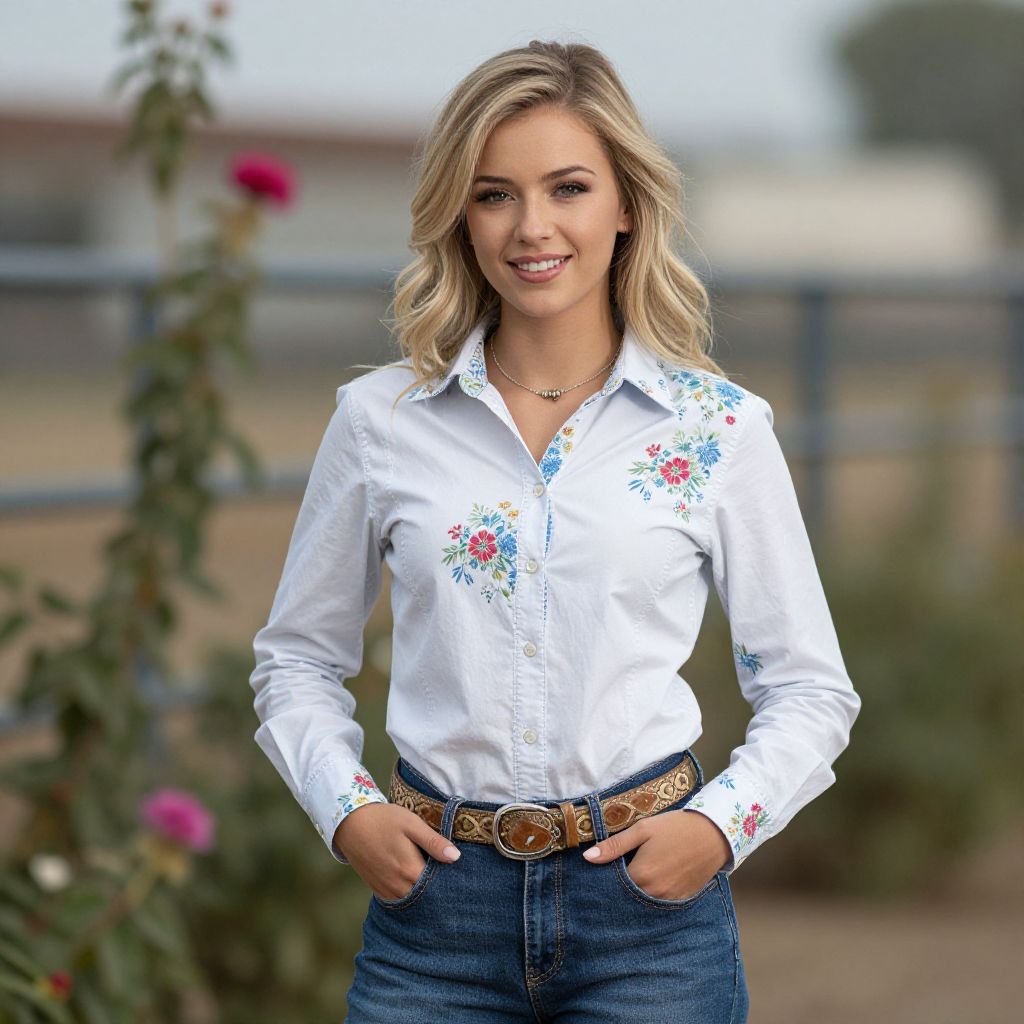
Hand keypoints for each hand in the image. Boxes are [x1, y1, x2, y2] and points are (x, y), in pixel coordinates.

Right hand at [332, 803, 460, 900]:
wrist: (350, 824)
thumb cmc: (384, 820)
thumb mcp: (411, 824)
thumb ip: (433, 842)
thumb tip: (456, 857)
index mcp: (410, 870)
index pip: (439, 886)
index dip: (450, 881)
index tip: (459, 873)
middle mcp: (398, 886)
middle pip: (427, 897)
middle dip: (438, 890)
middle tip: (448, 876)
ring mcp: (386, 891)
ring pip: (412, 901)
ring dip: (423, 894)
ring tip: (434, 880)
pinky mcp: (378, 890)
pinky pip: (398, 900)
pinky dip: (409, 895)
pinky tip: (414, 882)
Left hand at [582, 809, 732, 899]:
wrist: (714, 833)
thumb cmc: (675, 828)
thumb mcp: (643, 829)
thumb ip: (615, 845)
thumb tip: (588, 858)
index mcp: (641, 875)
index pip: (613, 886)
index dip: (606, 877)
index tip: (603, 870)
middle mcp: (654, 893)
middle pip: (627, 897)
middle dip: (620, 889)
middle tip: (619, 873)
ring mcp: (669, 900)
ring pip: (644, 904)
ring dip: (637, 894)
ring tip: (638, 875)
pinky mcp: (682, 901)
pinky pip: (661, 905)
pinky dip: (654, 897)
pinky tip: (653, 883)